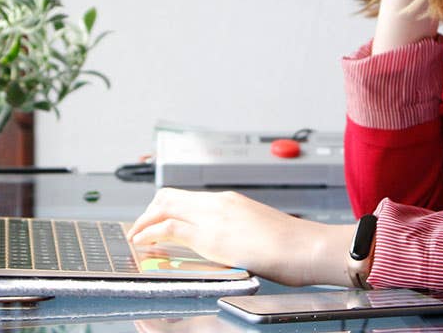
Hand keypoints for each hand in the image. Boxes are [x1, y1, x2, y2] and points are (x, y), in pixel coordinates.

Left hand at [128, 188, 353, 286]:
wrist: (306, 247)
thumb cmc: (293, 245)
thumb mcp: (259, 232)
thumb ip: (239, 233)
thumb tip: (230, 245)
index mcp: (230, 201)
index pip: (186, 197)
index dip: (164, 208)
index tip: (155, 221)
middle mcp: (218, 202)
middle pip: (168, 196)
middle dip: (148, 212)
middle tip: (140, 230)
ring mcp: (213, 216)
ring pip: (163, 207)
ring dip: (144, 222)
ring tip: (136, 237)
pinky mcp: (210, 235)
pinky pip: (168, 229)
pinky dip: (149, 234)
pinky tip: (143, 243)